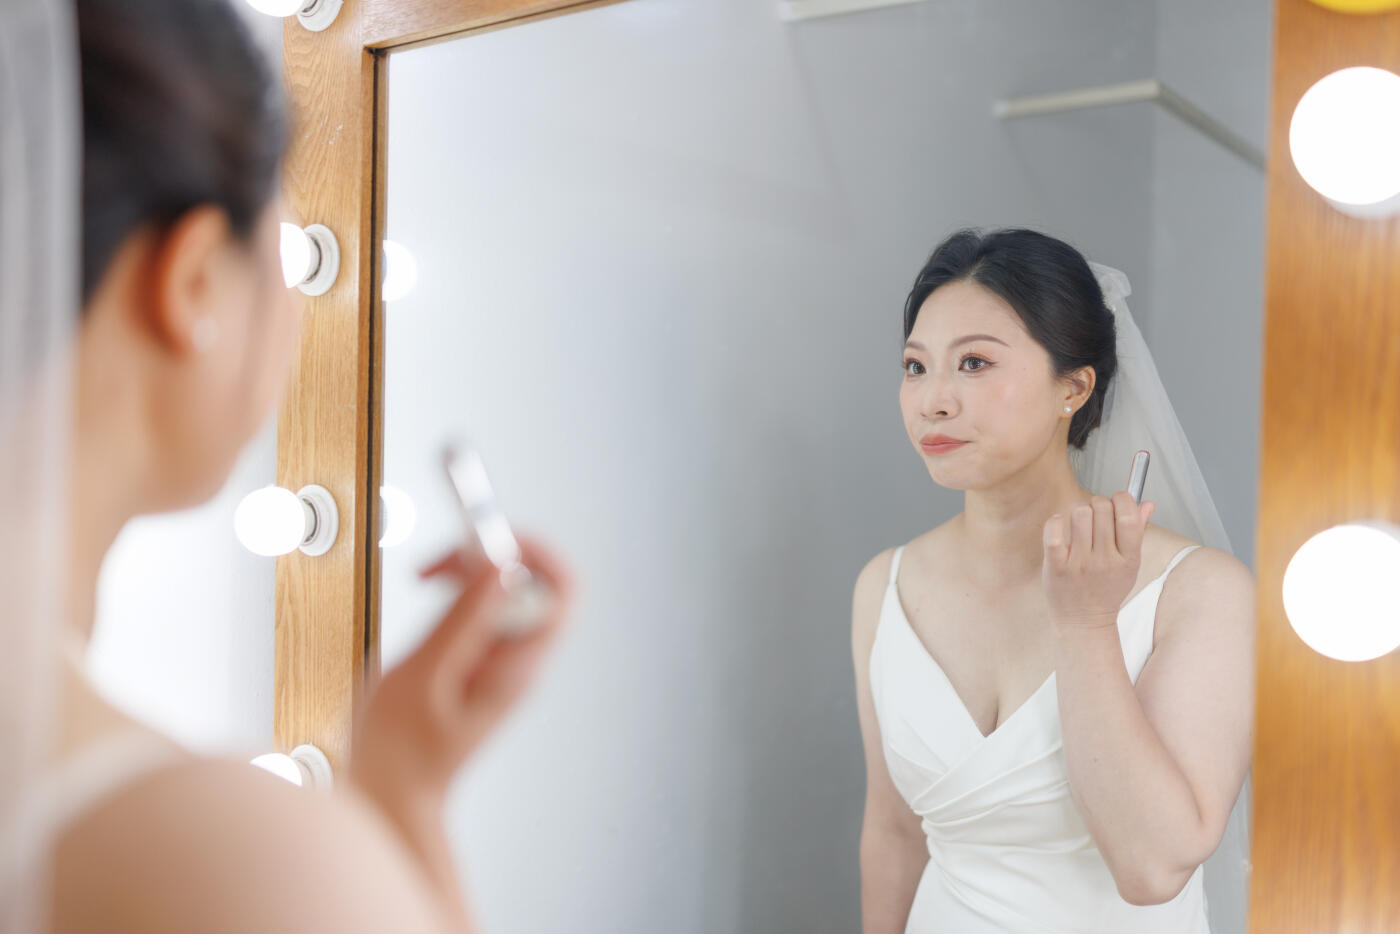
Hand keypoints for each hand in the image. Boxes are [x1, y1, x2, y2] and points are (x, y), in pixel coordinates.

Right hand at [351, 534, 574, 803]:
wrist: (392, 797)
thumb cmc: (400, 753)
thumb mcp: (425, 677)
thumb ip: (463, 620)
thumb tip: (501, 569)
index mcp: (518, 666)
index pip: (561, 589)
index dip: (532, 550)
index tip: (488, 537)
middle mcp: (521, 662)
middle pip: (535, 582)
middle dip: (492, 554)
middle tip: (445, 560)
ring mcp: (504, 663)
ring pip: (509, 592)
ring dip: (472, 572)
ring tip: (431, 576)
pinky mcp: (482, 663)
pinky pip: (487, 611)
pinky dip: (460, 593)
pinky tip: (433, 600)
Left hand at [1042, 492, 1155, 630]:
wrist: (1084, 622)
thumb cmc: (1107, 590)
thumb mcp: (1130, 565)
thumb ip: (1138, 532)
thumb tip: (1147, 504)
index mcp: (1127, 559)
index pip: (1128, 517)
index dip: (1122, 499)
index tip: (1117, 499)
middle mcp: (1104, 561)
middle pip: (1102, 509)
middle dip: (1099, 503)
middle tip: (1096, 514)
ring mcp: (1079, 564)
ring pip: (1079, 514)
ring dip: (1078, 511)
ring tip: (1080, 524)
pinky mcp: (1056, 567)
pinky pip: (1053, 533)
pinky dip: (1055, 522)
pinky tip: (1060, 524)